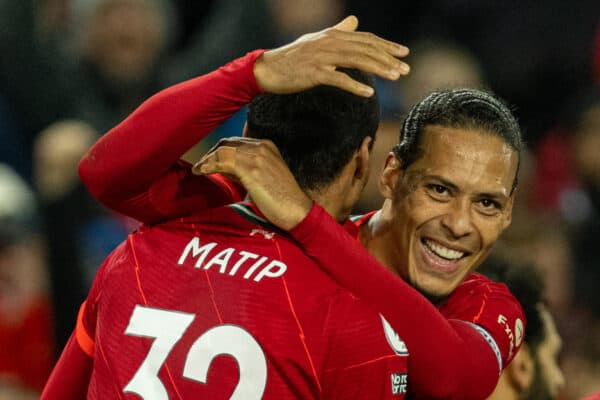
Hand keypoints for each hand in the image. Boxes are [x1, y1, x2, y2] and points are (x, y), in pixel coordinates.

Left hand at [192, 138, 311, 230]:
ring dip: (207, 160)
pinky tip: (201, 171)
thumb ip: (243, 170)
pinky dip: (208, 165)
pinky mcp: (252, 168)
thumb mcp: (261, 178)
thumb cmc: (280, 200)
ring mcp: (258, 156)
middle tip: (200, 166)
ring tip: (198, 170)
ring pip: (223, 150)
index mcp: (267, 146)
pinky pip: (223, 160)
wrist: (297, 211)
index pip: (235, 142)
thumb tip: (221, 168)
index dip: (219, 151)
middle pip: (227, 143)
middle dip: (211, 154)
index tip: (208, 162)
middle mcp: (262, 146)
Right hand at [254, 15, 409, 96]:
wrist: (268, 69)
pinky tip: (369, 94)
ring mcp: (322, 57)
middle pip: (366, 49)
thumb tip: (354, 20)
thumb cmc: (294, 57)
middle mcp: (330, 42)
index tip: (404, 54)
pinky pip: (339, 80)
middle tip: (406, 70)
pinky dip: (355, 86)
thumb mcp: (318, 40)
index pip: (366, 39)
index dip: (387, 46)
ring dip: (379, 69)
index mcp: (333, 35)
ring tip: (395, 78)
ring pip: (357, 61)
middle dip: (388, 59)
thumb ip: (338, 31)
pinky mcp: (314, 73)